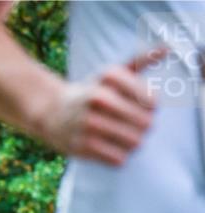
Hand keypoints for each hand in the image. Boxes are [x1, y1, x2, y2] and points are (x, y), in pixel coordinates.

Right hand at [35, 47, 166, 165]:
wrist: (50, 112)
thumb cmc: (90, 93)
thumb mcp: (111, 75)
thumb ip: (140, 61)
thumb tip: (167, 48)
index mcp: (109, 78)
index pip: (152, 101)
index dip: (151, 107)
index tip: (140, 106)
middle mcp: (98, 98)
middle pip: (146, 123)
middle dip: (143, 127)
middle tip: (132, 125)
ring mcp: (88, 124)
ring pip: (134, 142)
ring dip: (133, 143)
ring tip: (122, 137)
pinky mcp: (81, 146)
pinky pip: (118, 159)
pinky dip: (119, 156)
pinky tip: (110, 148)